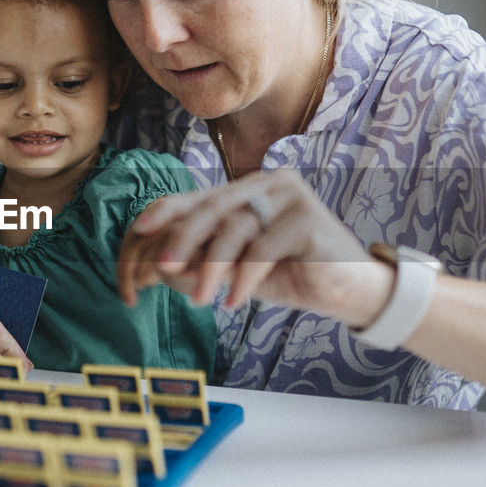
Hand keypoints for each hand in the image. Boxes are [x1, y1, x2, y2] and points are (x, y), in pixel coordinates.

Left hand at [118, 170, 390, 324]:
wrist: (347, 291)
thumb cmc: (288, 275)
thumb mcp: (236, 269)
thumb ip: (202, 260)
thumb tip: (156, 266)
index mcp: (246, 190)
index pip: (196, 198)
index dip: (166, 215)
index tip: (138, 236)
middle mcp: (267, 184)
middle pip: (212, 207)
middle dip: (182, 239)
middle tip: (161, 268)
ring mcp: (291, 197)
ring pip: (236, 227)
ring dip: (212, 267)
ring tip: (200, 299)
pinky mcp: (308, 220)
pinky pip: (264, 248)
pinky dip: (244, 278)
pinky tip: (234, 302)